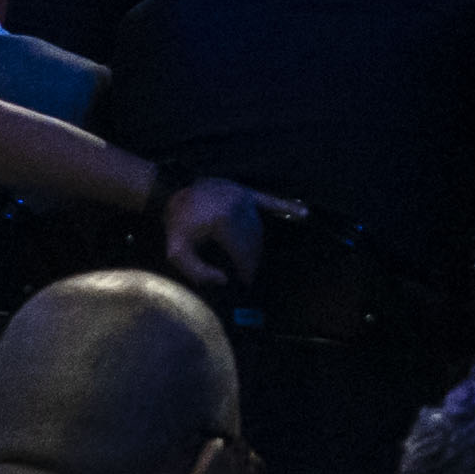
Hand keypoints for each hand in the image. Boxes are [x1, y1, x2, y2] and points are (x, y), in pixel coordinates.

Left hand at [158, 175, 297, 285]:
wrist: (171, 190)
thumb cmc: (176, 223)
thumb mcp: (176, 252)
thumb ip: (198, 271)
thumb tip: (224, 280)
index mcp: (224, 221)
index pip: (243, 251)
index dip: (246, 269)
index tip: (245, 283)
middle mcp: (239, 206)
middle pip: (254, 240)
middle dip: (253, 259)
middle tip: (249, 274)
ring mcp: (244, 196)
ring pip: (259, 226)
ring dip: (258, 245)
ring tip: (252, 260)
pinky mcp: (246, 190)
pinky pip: (270, 200)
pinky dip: (286, 206)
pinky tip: (303, 213)